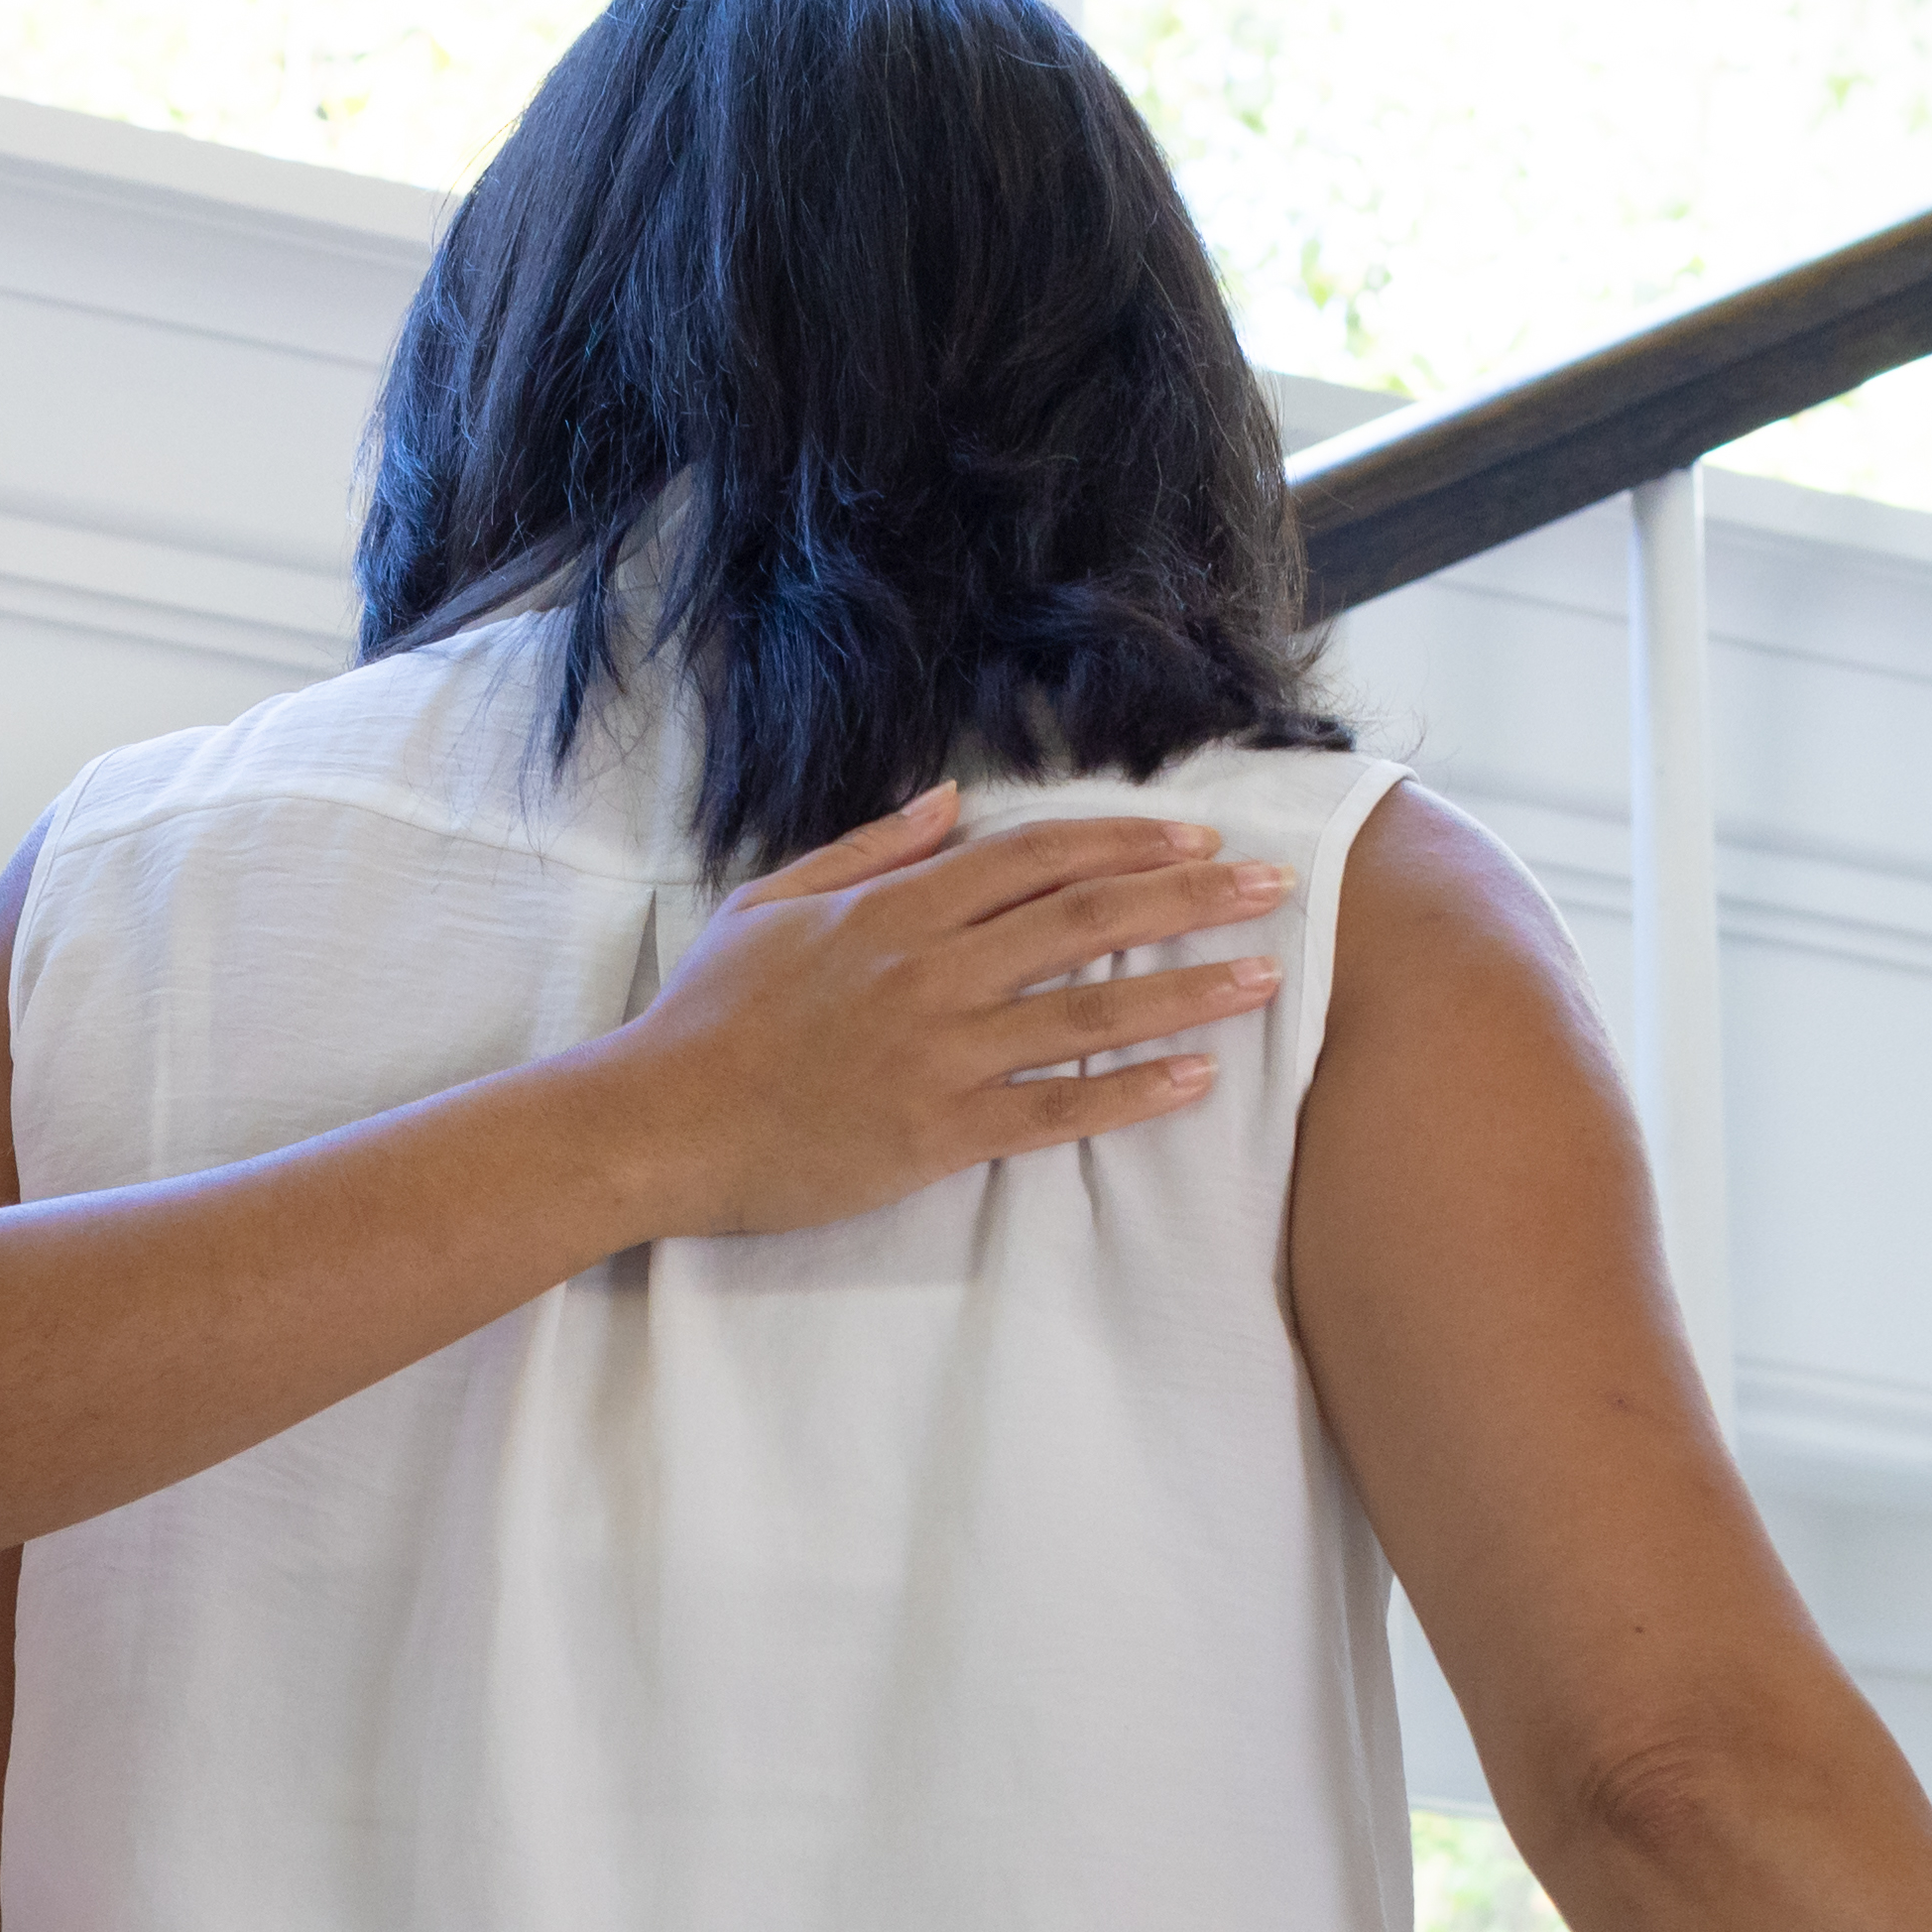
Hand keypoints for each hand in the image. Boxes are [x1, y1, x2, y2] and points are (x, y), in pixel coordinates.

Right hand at [562, 789, 1297, 1239]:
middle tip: (1275, 887)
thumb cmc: (707, 1017)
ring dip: (1186, 989)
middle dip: (1190, 896)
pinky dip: (1127, 1091)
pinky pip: (1055, 1109)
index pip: (1035, 856)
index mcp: (894, 909)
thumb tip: (948, 800)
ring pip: (1088, 1008)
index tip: (1194, 835)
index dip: (1124, 841)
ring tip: (1262, 977)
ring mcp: (940, 1052)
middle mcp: (931, 970)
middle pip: (1086, 917)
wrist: (656, 1124)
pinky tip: (1192, 1079)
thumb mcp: (773, 902)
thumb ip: (870, 849)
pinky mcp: (939, 1132)